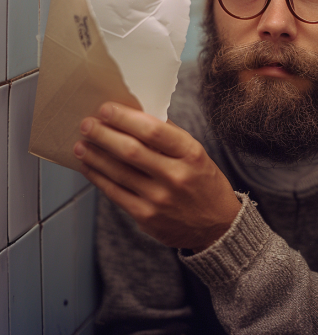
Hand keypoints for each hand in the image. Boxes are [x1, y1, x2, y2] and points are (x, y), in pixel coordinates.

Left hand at [73, 102, 240, 251]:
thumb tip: (136, 115)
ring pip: (118, 172)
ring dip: (95, 155)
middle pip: (131, 151)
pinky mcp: (147, 217)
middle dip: (103, 134)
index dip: (126, 118)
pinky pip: (115, 193)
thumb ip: (170, 136)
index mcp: (192, 154)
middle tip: (87, 124)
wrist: (218, 225)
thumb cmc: (204, 182)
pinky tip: (89, 166)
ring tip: (81, 143)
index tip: (106, 109)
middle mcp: (176, 176)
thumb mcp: (197, 154)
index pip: (154, 131)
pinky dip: (99, 177)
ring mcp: (160, 199)